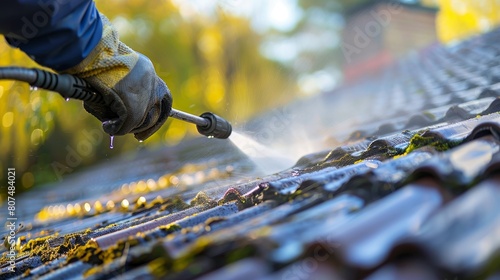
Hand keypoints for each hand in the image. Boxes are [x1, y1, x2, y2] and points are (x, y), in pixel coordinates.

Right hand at [63, 14, 171, 140]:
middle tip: (138, 136)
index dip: (158, 113)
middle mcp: (151, 83)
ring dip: (127, 127)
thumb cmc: (93, 58)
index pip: (162, 96)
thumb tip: (118, 113)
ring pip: (141, 121)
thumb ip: (121, 90)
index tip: (149, 121)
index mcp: (147, 71)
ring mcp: (143, 96)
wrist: (89, 51)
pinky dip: (115, 129)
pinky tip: (106, 126)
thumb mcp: (113, 72)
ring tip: (111, 124)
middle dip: (147, 127)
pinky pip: (126, 125)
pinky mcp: (132, 108)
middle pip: (156, 113)